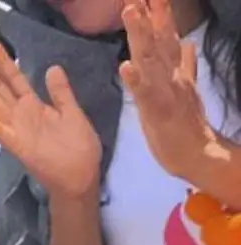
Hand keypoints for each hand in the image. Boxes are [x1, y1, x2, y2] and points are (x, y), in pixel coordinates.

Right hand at [0, 44, 101, 202]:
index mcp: (34, 107)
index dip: (3, 61)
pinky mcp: (18, 146)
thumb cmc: (78, 147)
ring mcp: (17, 131)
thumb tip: (52, 68)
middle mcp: (21, 117)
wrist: (80, 176)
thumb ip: (60, 92)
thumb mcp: (72, 112)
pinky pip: (0, 131)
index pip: (15, 79)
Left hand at [121, 0, 219, 185]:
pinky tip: (125, 65)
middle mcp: (172, 74)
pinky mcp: (159, 111)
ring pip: (151, 58)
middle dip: (148, 13)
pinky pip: (145, 93)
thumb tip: (187, 42)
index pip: (164, 36)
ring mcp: (167, 91)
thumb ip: (185, 65)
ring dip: (140, 34)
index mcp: (174, 70)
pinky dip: (135, 79)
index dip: (156, 13)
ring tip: (129, 11)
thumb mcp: (184, 88)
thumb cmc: (184, 122)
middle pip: (158, 39)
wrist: (196, 153)